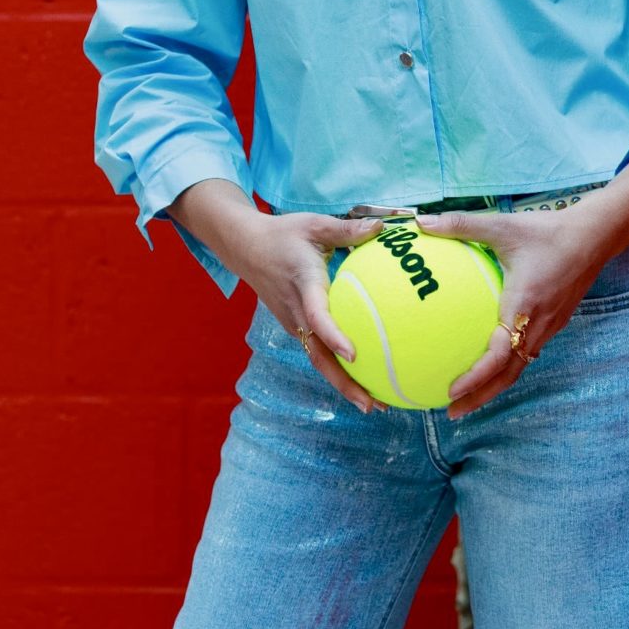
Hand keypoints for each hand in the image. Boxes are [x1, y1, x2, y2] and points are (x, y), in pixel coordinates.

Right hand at [228, 211, 388, 414]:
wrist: (245, 248)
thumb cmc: (283, 234)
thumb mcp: (314, 224)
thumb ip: (347, 229)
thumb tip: (382, 228)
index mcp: (304, 284)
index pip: (317, 316)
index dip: (335, 336)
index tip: (354, 355)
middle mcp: (296, 311)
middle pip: (318, 355)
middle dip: (344, 383)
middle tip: (373, 404)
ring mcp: (293, 323)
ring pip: (318, 359)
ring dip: (343, 383)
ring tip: (375, 402)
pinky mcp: (295, 326)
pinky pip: (317, 350)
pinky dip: (337, 368)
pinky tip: (362, 375)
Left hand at [414, 206, 614, 417]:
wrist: (595, 236)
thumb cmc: (548, 230)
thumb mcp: (502, 225)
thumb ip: (461, 224)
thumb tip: (421, 221)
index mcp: (524, 306)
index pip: (500, 356)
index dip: (477, 378)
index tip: (452, 390)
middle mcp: (538, 324)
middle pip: (508, 375)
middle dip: (480, 397)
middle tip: (451, 412)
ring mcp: (549, 326)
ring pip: (519, 367)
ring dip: (493, 386)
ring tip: (466, 396)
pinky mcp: (554, 322)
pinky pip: (528, 351)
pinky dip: (507, 366)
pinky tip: (490, 359)